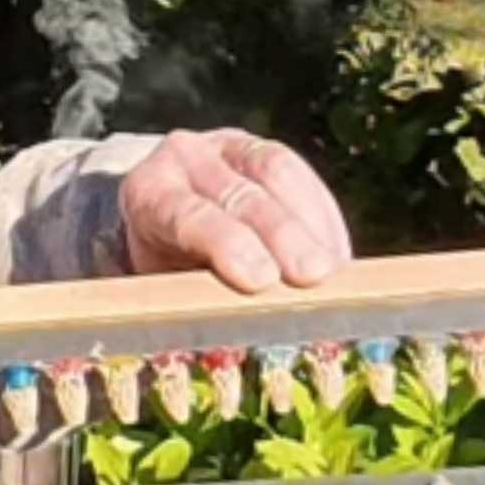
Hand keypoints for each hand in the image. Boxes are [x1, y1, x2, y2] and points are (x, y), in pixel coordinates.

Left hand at [116, 130, 351, 291]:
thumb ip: (189, 296)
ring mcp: (225, 146)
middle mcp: (182, 157)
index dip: (225, 243)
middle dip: (281, 236)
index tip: (260, 279)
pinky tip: (336, 255)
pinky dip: (323, 220)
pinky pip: (302, 175)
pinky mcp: (263, 149)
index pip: (186, 213)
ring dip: (310, 226)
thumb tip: (229, 338)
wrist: (164, 218)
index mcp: (147, 193)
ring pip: (276, 173)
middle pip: (239, 194)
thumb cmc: (164, 266)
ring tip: (332, 270)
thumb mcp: (161, 283)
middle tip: (311, 278)